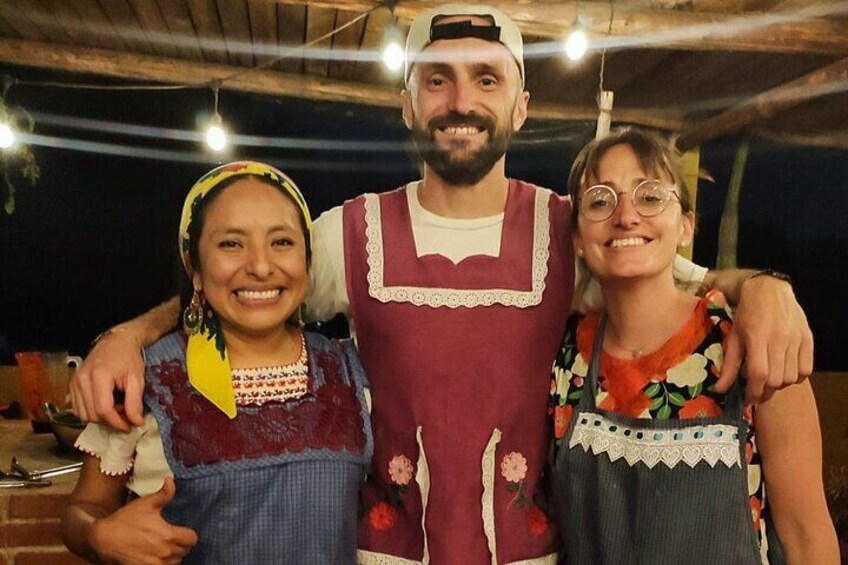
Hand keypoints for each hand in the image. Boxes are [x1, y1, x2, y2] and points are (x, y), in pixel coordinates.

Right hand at [70, 329, 145, 430]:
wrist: (116, 342)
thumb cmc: (128, 358)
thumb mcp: (137, 379)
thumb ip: (135, 402)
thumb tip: (136, 423)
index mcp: (99, 376)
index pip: (103, 410)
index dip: (116, 423)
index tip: (129, 427)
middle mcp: (82, 380)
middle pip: (92, 415)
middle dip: (110, 421)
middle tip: (125, 416)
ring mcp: (74, 382)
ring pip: (83, 415)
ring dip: (100, 418)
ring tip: (116, 408)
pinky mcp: (72, 385)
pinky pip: (78, 409)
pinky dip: (91, 413)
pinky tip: (105, 404)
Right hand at [91, 477, 197, 564]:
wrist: (103, 539)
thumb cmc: (125, 520)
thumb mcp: (145, 503)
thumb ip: (164, 494)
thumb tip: (171, 480)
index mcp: (168, 535)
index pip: (192, 539)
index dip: (189, 534)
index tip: (182, 531)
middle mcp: (164, 553)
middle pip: (185, 551)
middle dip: (182, 544)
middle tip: (173, 538)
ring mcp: (155, 564)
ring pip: (176, 562)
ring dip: (174, 555)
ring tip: (166, 547)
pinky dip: (164, 563)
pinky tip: (158, 556)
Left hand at [716, 276, 813, 403]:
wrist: (769, 290)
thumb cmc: (747, 314)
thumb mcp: (733, 337)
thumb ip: (729, 365)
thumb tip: (721, 389)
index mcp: (757, 338)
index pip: (759, 374)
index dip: (753, 392)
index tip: (747, 399)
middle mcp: (779, 339)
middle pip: (776, 380)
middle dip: (765, 392)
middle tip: (756, 391)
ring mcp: (796, 339)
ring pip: (791, 377)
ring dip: (779, 385)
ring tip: (769, 379)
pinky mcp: (808, 339)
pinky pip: (806, 369)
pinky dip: (796, 377)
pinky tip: (784, 371)